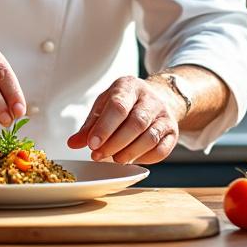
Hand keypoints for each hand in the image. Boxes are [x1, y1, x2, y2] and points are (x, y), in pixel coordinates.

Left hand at [67, 77, 182, 163]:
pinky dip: (145, 158)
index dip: (105, 127)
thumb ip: (89, 126)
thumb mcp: (104, 106)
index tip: (92, 144)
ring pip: (149, 137)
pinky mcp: (173, 131)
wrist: (157, 98)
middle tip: (99, 155)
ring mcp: (164, 115)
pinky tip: (132, 159)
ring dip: (130, 152)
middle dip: (115, 143)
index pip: (118, 106)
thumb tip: (73, 143)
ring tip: (115, 159)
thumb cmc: (124, 103)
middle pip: (136, 123)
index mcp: (129, 87)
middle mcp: (150, 99)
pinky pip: (162, 149)